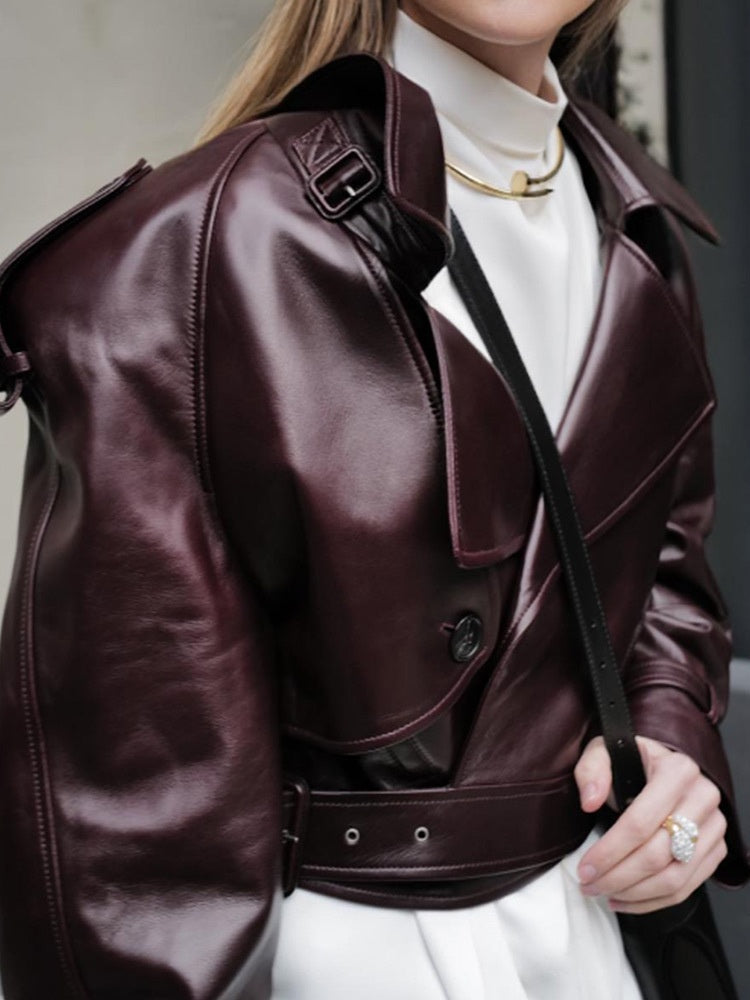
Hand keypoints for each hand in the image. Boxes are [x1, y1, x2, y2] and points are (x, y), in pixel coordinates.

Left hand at [572, 734, 727, 912]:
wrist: (661, 765)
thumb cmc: (631, 759)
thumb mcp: (604, 751)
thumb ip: (592, 770)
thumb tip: (590, 802)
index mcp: (677, 770)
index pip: (641, 822)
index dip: (610, 851)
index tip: (585, 868)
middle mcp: (703, 797)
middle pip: (658, 854)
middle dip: (618, 877)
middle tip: (589, 885)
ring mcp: (714, 826)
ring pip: (674, 877)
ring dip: (635, 894)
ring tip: (603, 893)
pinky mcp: (716, 849)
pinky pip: (687, 887)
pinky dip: (653, 901)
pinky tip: (625, 898)